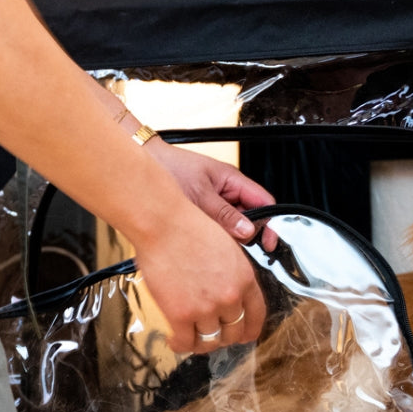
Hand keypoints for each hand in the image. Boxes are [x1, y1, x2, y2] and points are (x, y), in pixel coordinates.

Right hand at [130, 203, 266, 353]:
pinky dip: (180, 345)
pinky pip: (185, 343)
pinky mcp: (181, 315)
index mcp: (245, 278)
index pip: (257, 314)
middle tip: (214, 337)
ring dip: (202, 343)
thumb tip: (227, 291)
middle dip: (225, 338)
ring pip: (210, 341)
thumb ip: (232, 273)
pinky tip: (175, 340)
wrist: (164, 224)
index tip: (244, 335)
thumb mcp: (226, 247)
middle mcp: (230, 296)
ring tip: (192, 338)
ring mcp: (206, 308)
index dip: (250, 329)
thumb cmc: (189, 227)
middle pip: (234, 332)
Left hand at [142, 139, 274, 243]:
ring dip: (227, 237)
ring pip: (232, 226)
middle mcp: (227, 192)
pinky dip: (214, 237)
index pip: (264, 202)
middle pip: (250, 218)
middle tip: (238, 248)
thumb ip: (223, 214)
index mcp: (232, 180)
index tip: (269, 242)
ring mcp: (215, 203)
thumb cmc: (169, 167)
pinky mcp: (202, 213)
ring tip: (214, 243)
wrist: (141, 163)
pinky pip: (216, 228)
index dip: (270, 223)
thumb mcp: (199, 194)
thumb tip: (247, 231)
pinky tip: (204, 242)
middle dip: (247, 234)